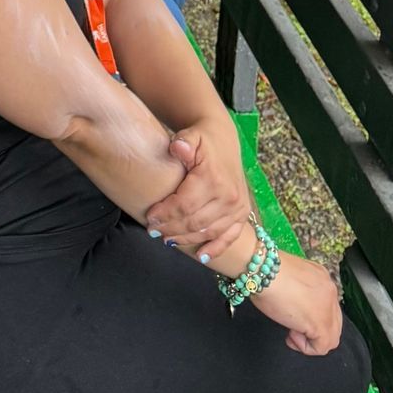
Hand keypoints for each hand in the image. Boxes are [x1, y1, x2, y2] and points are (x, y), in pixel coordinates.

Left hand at [144, 128, 249, 258]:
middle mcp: (228, 196)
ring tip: (167, 239)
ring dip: (187, 239)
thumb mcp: (190, 135)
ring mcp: (237, 208)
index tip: (150, 218)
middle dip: (171, 228)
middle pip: (195, 222)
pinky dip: (215, 249)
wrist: (223, 139)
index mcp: (213, 178)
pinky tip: (201, 256)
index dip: (166, 214)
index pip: (185, 204)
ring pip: (208, 232)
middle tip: (153, 231)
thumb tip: (177, 147)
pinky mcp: (242, 215)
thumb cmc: (201, 139)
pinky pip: (229, 238)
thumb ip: (183, 142)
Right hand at [251, 252, 345, 355]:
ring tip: (291, 332)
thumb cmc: (265, 272)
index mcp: (321, 277)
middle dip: (314, 329)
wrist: (264, 271)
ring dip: (311, 339)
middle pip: (333, 322)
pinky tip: (291, 336)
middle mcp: (330, 291)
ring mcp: (328, 308)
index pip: (325, 304)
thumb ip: (299, 291)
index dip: (310, 314)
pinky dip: (306, 347)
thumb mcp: (288, 278)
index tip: (292, 313)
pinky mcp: (321, 324)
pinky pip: (321, 346)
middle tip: (292, 326)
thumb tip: (295, 306)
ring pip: (331, 337)